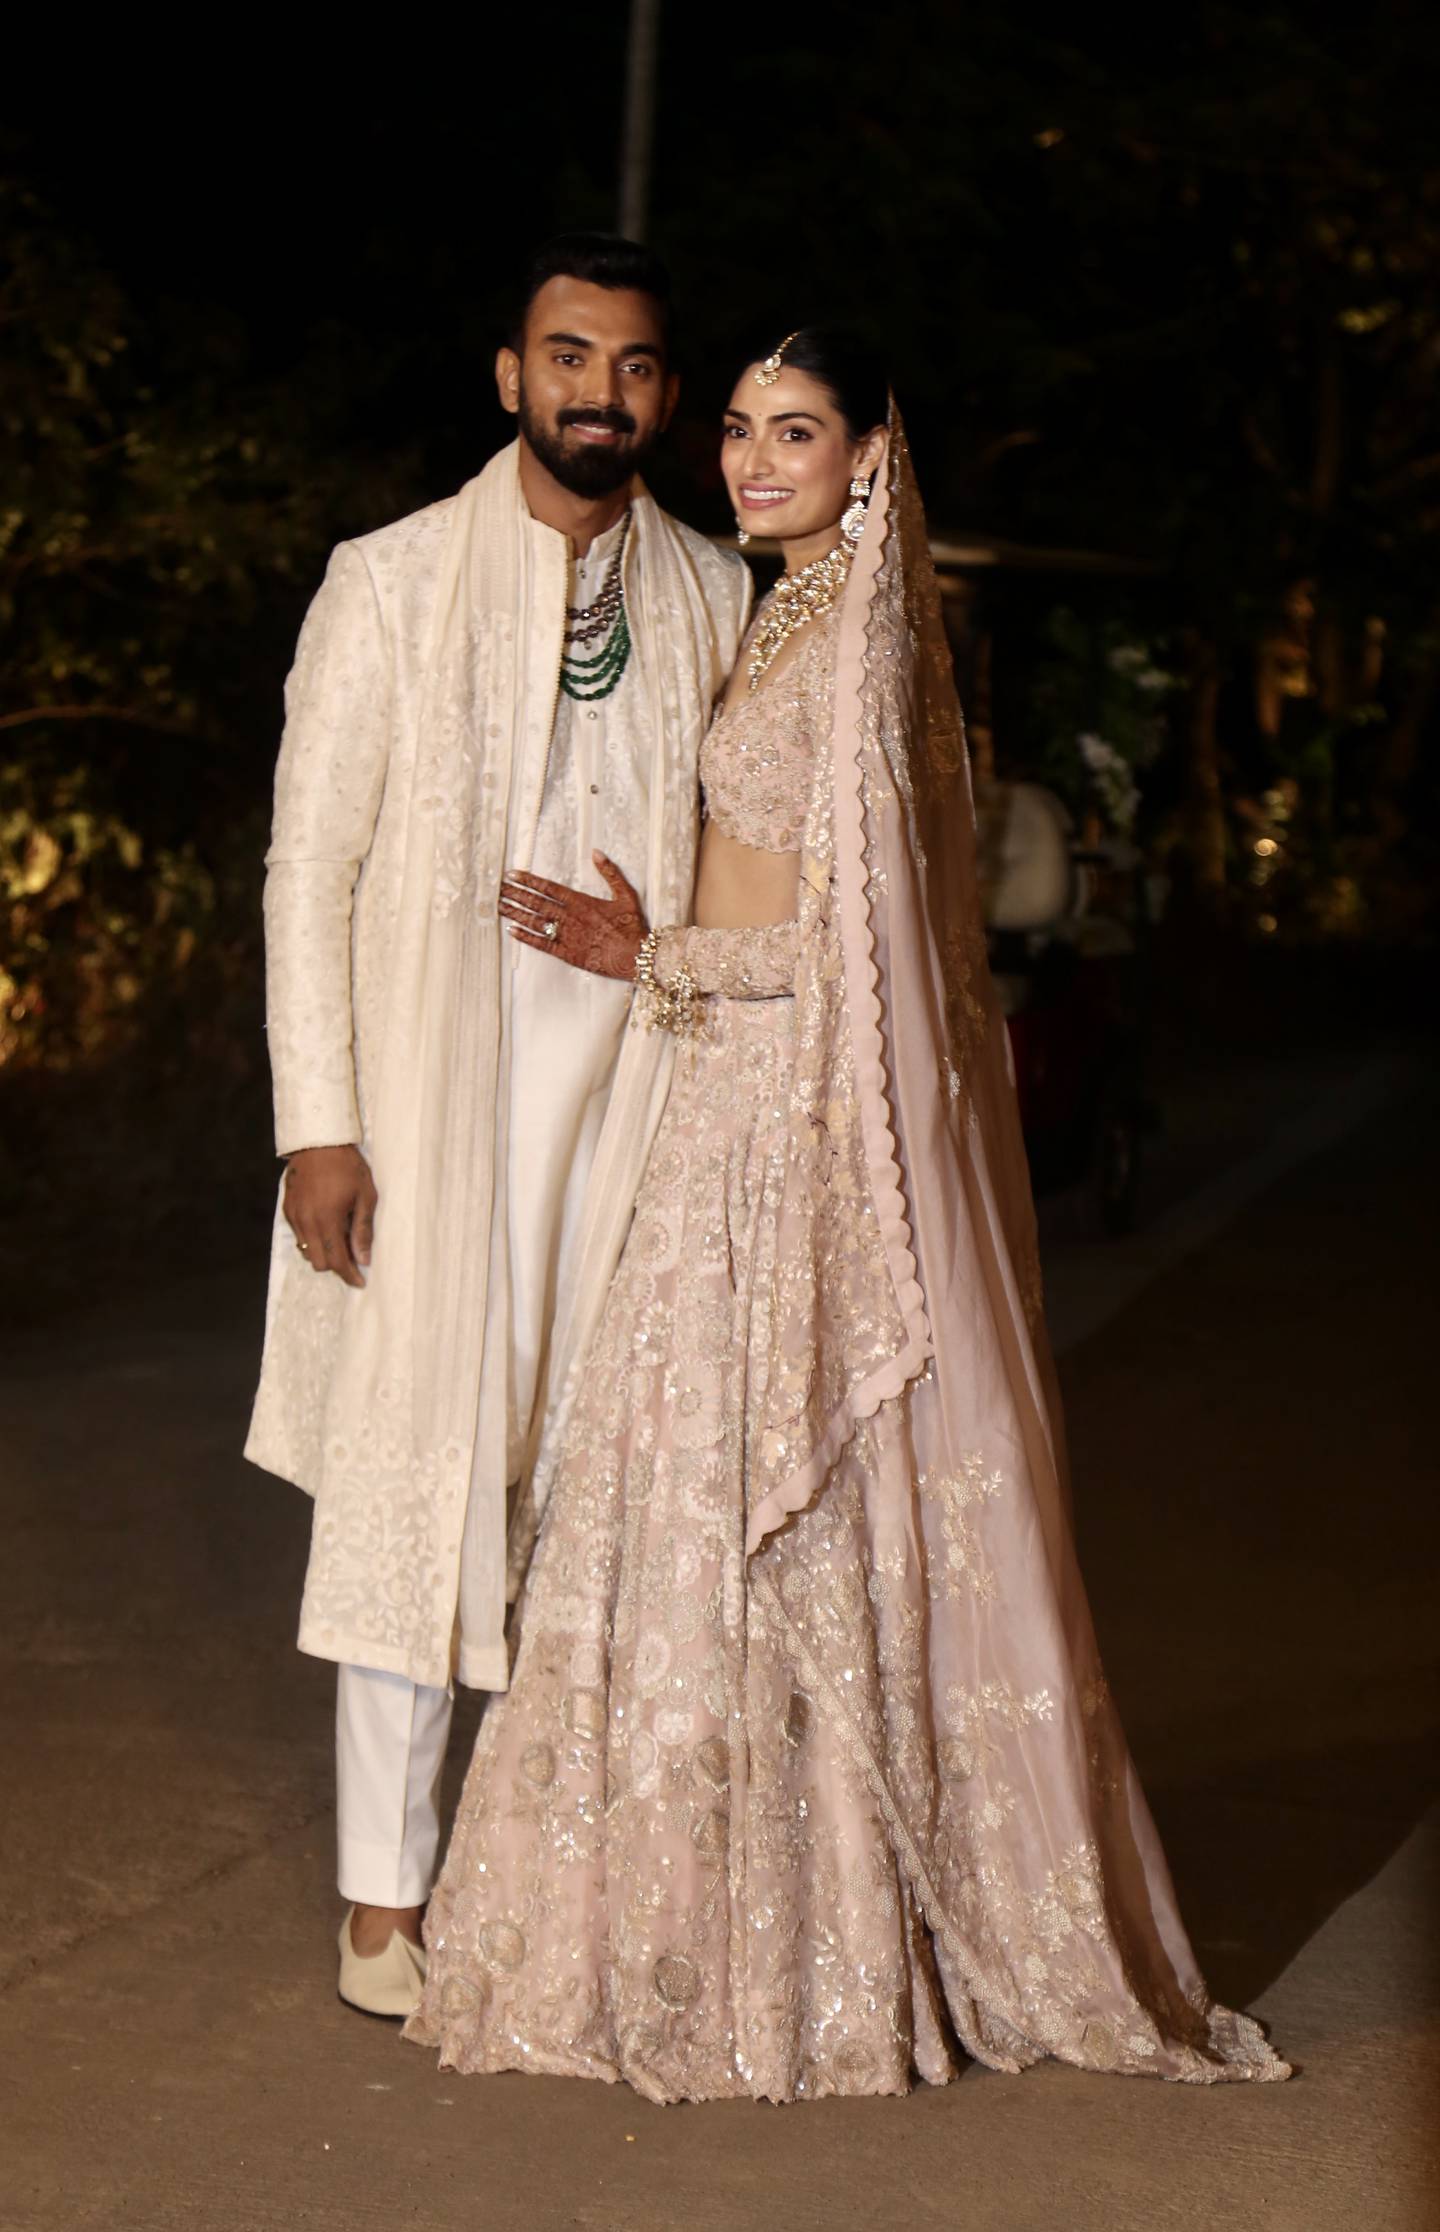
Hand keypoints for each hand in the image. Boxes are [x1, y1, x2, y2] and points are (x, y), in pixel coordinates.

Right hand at [283, 1144, 376, 1287]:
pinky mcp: (287, 1209)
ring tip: (340, 1241)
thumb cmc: (348, 1166)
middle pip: (318, 1262)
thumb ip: (362, 1229)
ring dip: (322, 1253)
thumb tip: (363, 1259)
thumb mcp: (365, 1196)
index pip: (336, 1261)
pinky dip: (312, 1239)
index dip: (349, 1275)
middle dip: (336, 1266)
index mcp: (327, 1220)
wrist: (319, 1142)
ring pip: (306, 1251)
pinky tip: (325, 1227)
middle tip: (353, 1259)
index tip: (360, 1282)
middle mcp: (306, 1222)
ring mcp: (294, 1216)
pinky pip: (298, 1236)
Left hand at [499, 852, 647, 981]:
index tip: (512, 874)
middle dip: (515, 894)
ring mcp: (567, 936)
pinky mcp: (567, 954)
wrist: (636, 956)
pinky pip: (542, 945)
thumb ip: (610, 872)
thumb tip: (596, 852)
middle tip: (497, 887)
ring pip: (535, 922)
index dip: (528, 880)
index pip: (549, 888)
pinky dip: (526, 937)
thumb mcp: (626, 894)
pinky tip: (511, 930)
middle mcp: (570, 918)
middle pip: (536, 903)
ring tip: (498, 905)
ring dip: (516, 912)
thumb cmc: (632, 927)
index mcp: (582, 902)